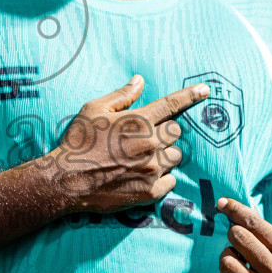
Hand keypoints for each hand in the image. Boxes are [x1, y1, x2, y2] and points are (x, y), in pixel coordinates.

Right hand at [45, 76, 206, 212]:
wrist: (65, 181)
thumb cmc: (77, 142)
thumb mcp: (93, 109)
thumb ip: (121, 95)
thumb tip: (140, 80)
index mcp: (138, 121)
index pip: (172, 104)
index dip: (191, 95)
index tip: (206, 90)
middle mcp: (150, 143)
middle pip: (176, 132)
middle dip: (165, 132)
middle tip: (145, 139)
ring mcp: (151, 169)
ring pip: (176, 156)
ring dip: (165, 155)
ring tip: (144, 159)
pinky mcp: (150, 192)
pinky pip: (172, 181)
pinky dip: (163, 178)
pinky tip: (145, 177)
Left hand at [215, 198, 271, 272]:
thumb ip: (270, 233)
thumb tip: (239, 216)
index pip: (253, 224)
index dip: (234, 210)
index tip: (223, 203)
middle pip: (237, 240)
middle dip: (235, 233)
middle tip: (240, 237)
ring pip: (226, 264)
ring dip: (228, 255)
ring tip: (238, 257)